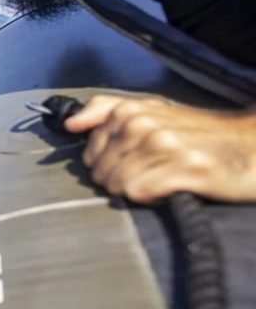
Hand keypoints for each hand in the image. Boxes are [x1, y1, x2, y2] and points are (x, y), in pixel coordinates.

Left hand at [63, 95, 255, 203]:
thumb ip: (106, 110)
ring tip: (160, 181)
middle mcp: (142, 123)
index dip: (107, 165)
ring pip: (118, 184)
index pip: (89, 152)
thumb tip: (70, 123)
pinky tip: (169, 190)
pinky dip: (151, 198)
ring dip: (137, 191)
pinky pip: (139, 192)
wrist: (250, 146)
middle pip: (101, 171)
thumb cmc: (196, 134)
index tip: (131, 163)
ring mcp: (163, 144)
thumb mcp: (151, 112)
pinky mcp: (183, 168)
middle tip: (149, 175)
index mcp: (130, 110)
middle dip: (120, 180)